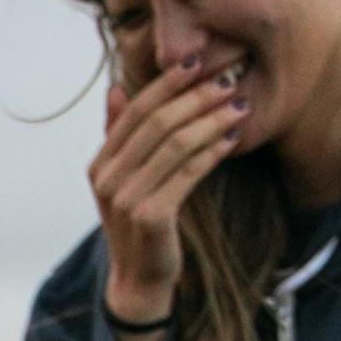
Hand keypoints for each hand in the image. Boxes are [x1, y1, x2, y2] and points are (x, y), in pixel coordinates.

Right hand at [86, 45, 244, 327]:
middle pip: (157, 123)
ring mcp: (126, 199)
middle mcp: (107, 178)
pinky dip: (212, 152)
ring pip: (175, 145)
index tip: (198, 61)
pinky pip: (187, 173)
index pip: (135, 111)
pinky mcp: (151, 216)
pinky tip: (233, 140)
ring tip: (239, 106)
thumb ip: (119, 136)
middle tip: (229, 79)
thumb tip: (116, 88)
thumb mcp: (122, 180)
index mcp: (100, 164)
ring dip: (211, 121)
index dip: (167, 83)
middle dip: (195, 97)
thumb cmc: (139, 225)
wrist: (140, 279)